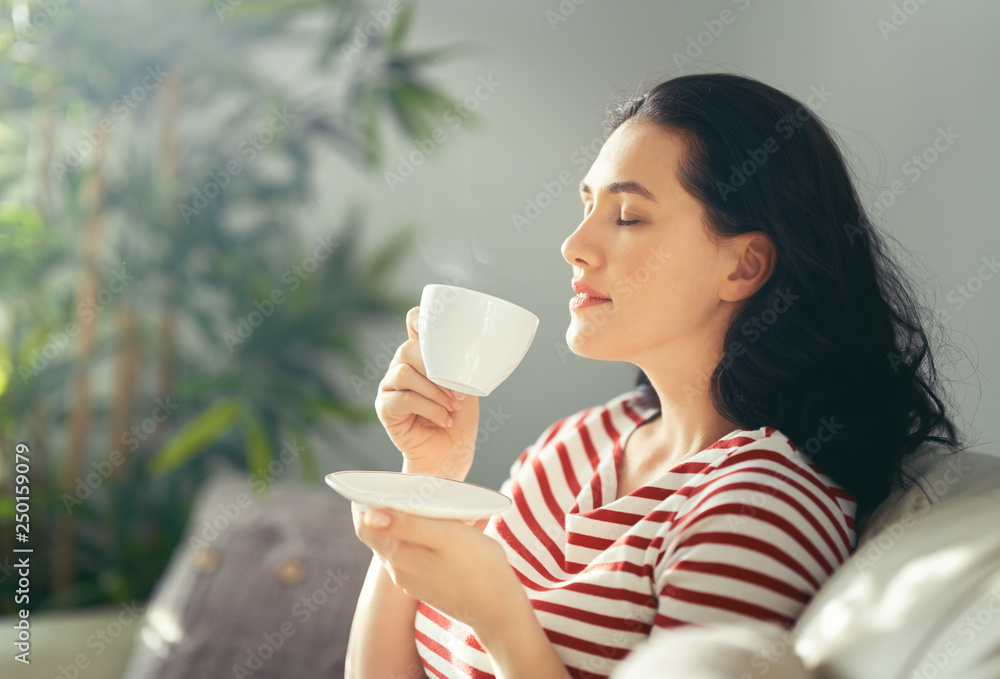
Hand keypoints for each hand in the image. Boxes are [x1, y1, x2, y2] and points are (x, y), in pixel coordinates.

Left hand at [351, 503, 521, 630]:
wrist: (499, 611)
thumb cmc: (479, 567)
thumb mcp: (447, 537)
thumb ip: (408, 525)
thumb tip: (369, 516)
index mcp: (399, 555)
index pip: (364, 526)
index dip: (363, 503)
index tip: (373, 484)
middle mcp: (398, 570)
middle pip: (377, 535)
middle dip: (381, 511)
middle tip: (399, 489)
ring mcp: (411, 581)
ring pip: (393, 546)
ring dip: (399, 525)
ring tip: (418, 506)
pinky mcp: (424, 586)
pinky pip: (409, 557)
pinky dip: (412, 539)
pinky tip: (432, 532)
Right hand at [375, 306, 479, 479]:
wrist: (450, 455)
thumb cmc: (458, 419)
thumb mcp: (465, 386)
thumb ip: (459, 365)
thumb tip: (465, 348)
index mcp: (421, 358)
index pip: (413, 325)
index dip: (420, 320)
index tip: (438, 331)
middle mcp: (401, 368)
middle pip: (407, 349)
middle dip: (436, 369)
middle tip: (458, 392)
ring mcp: (390, 388)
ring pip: (404, 372)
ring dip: (434, 390)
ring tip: (451, 407)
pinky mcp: (385, 409)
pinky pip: (404, 398)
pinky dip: (428, 408)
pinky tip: (443, 418)